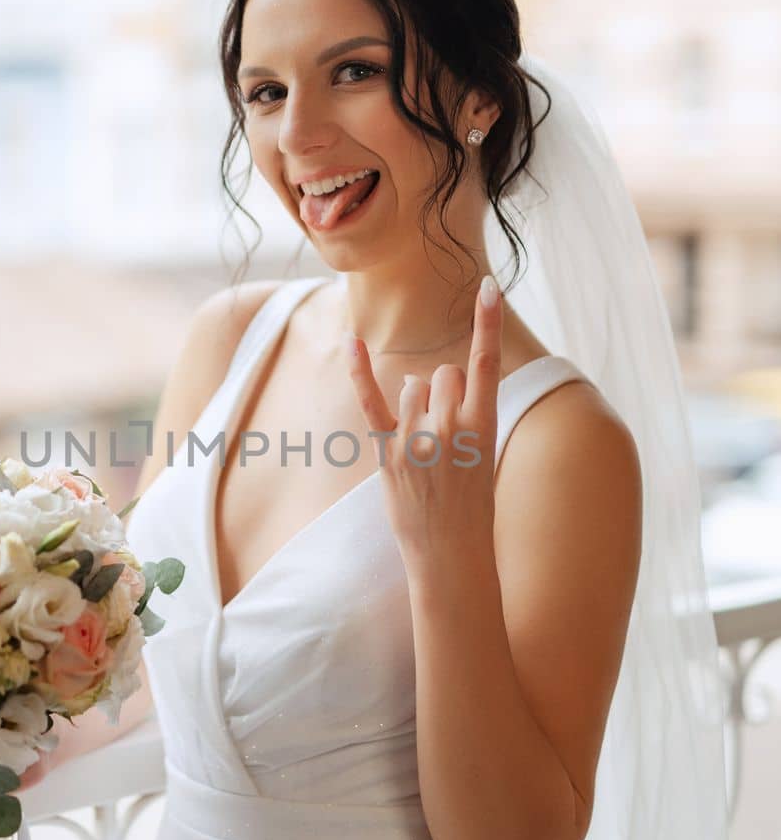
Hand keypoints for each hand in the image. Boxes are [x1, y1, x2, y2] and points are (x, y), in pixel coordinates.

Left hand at [346, 275, 502, 567]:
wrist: (452, 554)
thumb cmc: (472, 506)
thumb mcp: (484, 456)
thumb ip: (462, 414)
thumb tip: (423, 382)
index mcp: (484, 426)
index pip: (486, 362)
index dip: (488, 322)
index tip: (488, 286)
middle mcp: (450, 427)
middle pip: (444, 373)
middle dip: (446, 391)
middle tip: (450, 435)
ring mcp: (416, 439)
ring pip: (413, 385)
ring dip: (418, 402)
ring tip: (427, 445)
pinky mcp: (388, 452)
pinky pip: (371, 402)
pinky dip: (359, 371)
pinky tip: (351, 342)